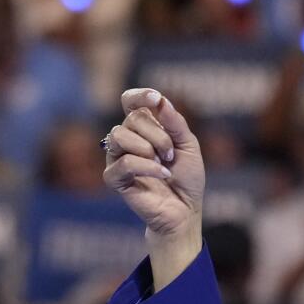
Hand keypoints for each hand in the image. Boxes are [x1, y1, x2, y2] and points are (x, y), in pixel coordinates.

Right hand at [103, 88, 204, 239]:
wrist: (185, 208)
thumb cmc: (186, 177)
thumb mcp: (189, 145)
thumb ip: (175, 123)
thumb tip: (161, 101)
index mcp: (145, 128)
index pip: (130, 102)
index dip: (139, 96)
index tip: (156, 99)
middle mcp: (128, 139)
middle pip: (132, 118)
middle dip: (159, 135)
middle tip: (170, 154)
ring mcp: (118, 157)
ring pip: (120, 135)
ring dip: (149, 148)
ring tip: (164, 163)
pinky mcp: (114, 178)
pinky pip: (124, 161)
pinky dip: (148, 167)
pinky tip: (162, 175)